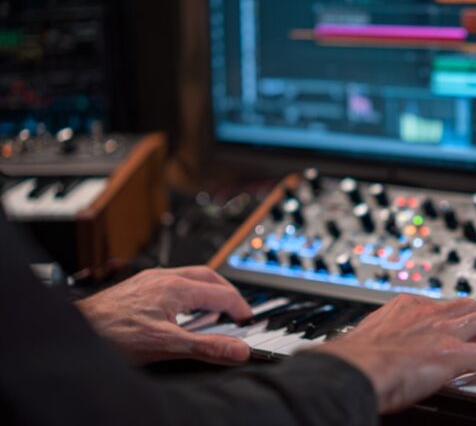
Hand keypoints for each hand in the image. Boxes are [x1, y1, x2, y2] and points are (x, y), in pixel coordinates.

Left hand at [76, 266, 252, 364]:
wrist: (74, 330)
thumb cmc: (110, 334)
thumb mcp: (166, 345)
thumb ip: (207, 347)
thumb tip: (239, 350)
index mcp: (175, 287)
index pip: (222, 293)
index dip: (240, 308)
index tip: (249, 322)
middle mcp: (163, 277)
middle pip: (208, 276)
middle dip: (228, 293)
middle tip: (238, 311)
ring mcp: (149, 280)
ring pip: (189, 277)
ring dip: (208, 291)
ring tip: (214, 311)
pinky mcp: (137, 287)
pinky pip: (173, 283)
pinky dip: (188, 294)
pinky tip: (181, 311)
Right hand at [314, 294, 475, 413]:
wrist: (351, 369)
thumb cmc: (353, 360)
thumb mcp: (372, 338)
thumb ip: (387, 338)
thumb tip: (384, 352)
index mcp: (406, 307)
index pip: (443, 305)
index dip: (458, 319)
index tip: (463, 331)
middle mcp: (428, 313)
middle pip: (471, 306)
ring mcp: (442, 331)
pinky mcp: (451, 353)